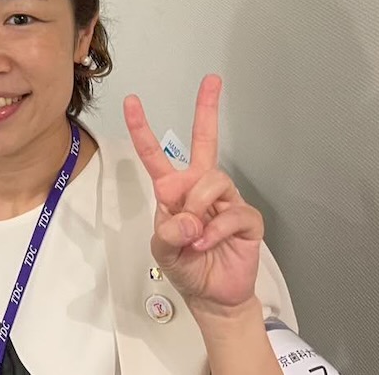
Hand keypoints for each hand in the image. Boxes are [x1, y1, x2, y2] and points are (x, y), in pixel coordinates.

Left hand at [124, 75, 264, 316]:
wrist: (213, 296)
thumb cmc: (186, 267)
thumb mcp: (163, 251)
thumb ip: (168, 232)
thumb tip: (187, 217)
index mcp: (173, 191)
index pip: (155, 155)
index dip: (142, 128)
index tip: (131, 102)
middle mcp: (200, 188)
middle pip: (205, 141)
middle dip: (207, 109)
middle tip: (212, 81)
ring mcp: (225, 200)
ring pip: (213, 181)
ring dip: (199, 209)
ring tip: (194, 236)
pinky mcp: (246, 218)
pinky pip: (232, 212)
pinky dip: (216, 231)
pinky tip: (208, 244)